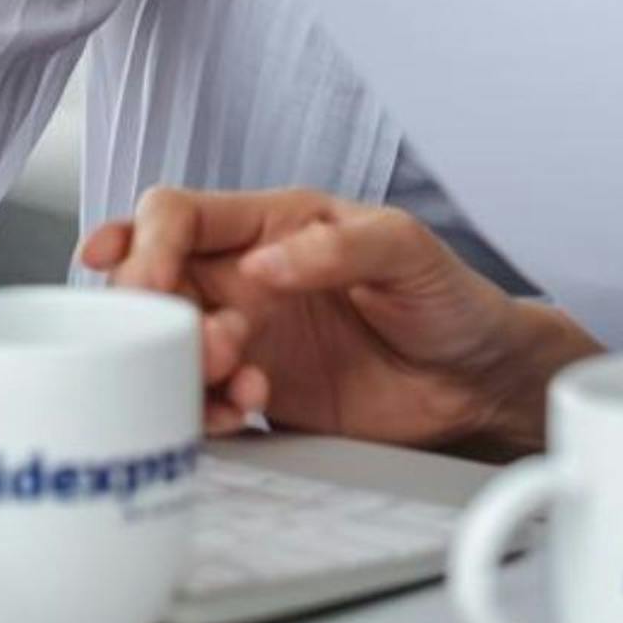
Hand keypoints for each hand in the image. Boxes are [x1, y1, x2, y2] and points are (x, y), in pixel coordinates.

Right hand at [81, 187, 594, 458]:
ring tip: (236, 371)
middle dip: (150, 311)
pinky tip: (244, 406)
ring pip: (166, 345)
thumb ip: (339, 247)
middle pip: (153, 282)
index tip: (147, 277)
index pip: (177, 215)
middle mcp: (247, 277)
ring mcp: (248, 337)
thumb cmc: (448, 298)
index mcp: (274, 224)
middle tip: (198, 338)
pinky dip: (202, 408)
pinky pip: (198, 400)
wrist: (476, 381)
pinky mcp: (257, 393)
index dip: (145, 239)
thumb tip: (263, 263)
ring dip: (179, 362)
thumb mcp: (408, 250)